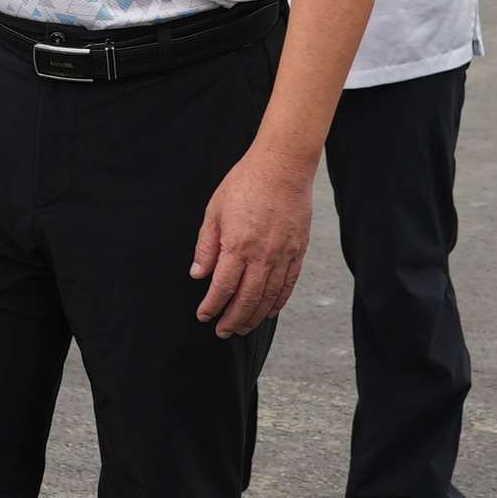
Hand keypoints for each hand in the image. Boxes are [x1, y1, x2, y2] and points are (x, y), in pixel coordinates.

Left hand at [190, 147, 316, 336]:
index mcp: (238, 245)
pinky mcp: (298, 251)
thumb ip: (206, 246)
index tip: (204, 316)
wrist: (283, 166)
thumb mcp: (215, 210)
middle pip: (246, 299)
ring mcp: (283, 255)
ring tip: (243, 328)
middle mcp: (262, 255)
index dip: (212, 306)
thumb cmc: (246, 183)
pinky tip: (269, 311)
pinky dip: (278, 302)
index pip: (222, 288)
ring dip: (254, 317)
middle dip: (232, 320)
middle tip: (223, 332)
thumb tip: (198, 274)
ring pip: (269, 297)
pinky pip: (288, 285)